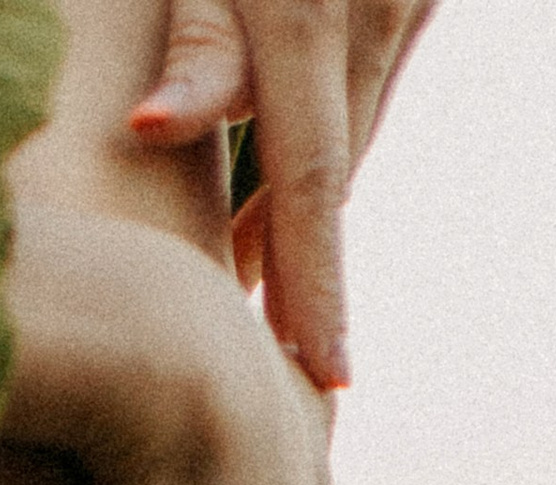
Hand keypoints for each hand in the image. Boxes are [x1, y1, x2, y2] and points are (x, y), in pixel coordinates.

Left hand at [128, 0, 442, 390]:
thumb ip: (194, 38)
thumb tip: (147, 127)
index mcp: (309, 16)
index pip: (310, 182)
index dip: (315, 286)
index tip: (326, 377)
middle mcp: (375, 15)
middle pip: (335, 174)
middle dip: (303, 269)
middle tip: (263, 351)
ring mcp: (408, 0)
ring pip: (352, 132)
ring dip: (309, 206)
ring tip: (248, 273)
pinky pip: (364, 86)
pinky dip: (327, 136)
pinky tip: (278, 177)